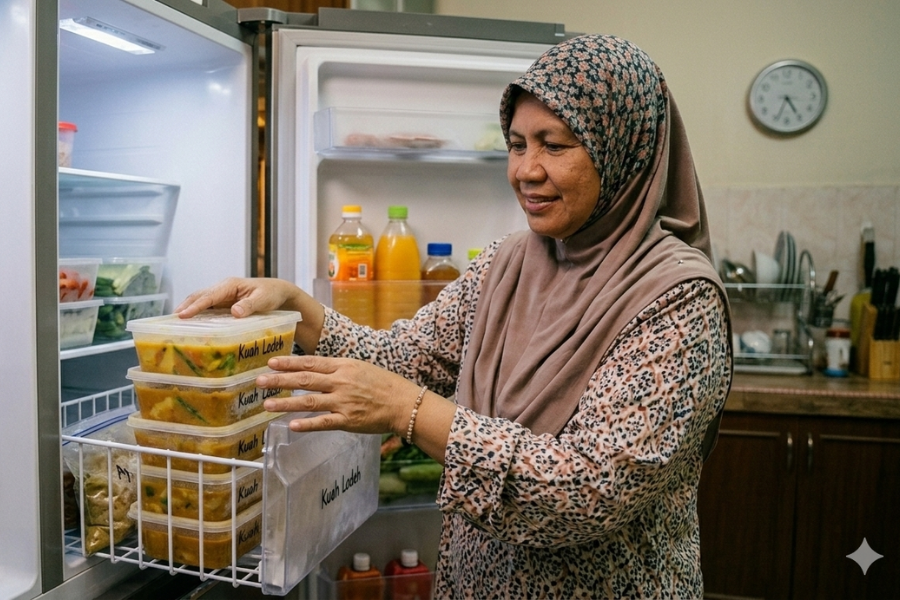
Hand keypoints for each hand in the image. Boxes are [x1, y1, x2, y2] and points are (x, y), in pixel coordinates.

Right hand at [174, 277, 324, 353]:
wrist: (279, 292)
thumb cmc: (272, 294)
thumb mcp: (263, 300)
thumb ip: (249, 305)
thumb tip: (234, 312)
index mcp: (230, 285)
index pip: (209, 296)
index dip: (195, 306)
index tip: (182, 315)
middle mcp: (223, 288)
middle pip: (200, 296)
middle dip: (185, 306)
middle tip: (171, 320)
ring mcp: (223, 295)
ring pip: (202, 300)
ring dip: (189, 309)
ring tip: (175, 323)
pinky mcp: (224, 302)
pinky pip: (208, 307)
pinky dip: (198, 313)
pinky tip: (192, 324)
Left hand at [258, 355, 420, 436]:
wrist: (404, 403)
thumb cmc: (384, 384)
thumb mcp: (360, 368)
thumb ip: (339, 368)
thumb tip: (316, 369)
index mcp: (344, 366)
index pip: (311, 362)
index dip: (289, 362)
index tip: (271, 362)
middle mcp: (341, 382)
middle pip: (305, 379)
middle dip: (279, 380)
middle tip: (259, 381)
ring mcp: (344, 402)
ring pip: (309, 400)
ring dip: (286, 402)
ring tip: (266, 404)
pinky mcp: (348, 420)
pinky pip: (324, 422)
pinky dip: (307, 424)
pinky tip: (291, 425)